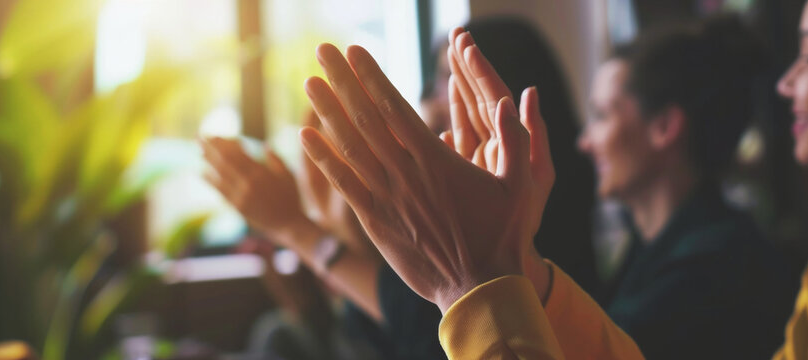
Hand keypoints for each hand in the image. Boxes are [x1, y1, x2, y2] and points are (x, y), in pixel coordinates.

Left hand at [201, 137, 309, 244]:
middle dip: (211, 148)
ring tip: (199, 151)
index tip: (215, 136)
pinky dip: (210, 181)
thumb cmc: (292, 199)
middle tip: (200, 137)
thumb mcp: (288, 176)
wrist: (289, 225)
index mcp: (262, 173)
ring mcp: (241, 196)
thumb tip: (265, 146)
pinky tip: (202, 173)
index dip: (224, 144)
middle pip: (225, 161)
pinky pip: (221, 192)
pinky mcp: (238, 207)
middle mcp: (249, 183)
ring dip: (208, 162)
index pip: (238, 154)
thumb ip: (276, 160)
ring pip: (220, 175)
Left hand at [300, 43, 552, 312]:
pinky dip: (324, 160)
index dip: (372, 77)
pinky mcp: (375, 223)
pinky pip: (344, 185)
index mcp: (436, 160)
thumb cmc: (503, 236)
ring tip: (309, 83)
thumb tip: (514, 99)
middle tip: (323, 50)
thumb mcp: (522, 184)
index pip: (395, 108)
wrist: (478, 288)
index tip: (355, 52)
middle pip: (366, 118)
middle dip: (342, 81)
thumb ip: (515, 140)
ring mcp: (387, 199)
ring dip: (327, 112)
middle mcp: (405, 174)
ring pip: (349, 147)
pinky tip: (306, 137)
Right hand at [445, 28, 555, 263]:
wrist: (502, 258)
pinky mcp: (458, 173)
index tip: (465, 44)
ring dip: (455, 86)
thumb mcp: (535, 179)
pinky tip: (430, 104)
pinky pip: (449, 140)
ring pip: (463, 114)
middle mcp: (493, 144)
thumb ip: (532, 136)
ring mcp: (474, 157)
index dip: (480, 69)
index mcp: (511, 141)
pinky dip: (442, 120)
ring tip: (446, 57)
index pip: (493, 95)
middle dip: (466, 66)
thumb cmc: (522, 222)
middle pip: (477, 97)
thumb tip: (528, 92)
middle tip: (454, 37)